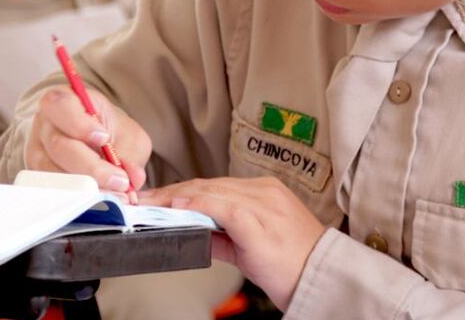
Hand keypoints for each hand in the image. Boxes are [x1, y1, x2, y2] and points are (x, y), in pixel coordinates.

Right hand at [26, 86, 150, 194]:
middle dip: (92, 168)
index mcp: (64, 101)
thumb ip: (131, 153)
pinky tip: (99, 202)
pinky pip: (53, 189)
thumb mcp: (127, 135)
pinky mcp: (38, 176)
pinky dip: (78, 198)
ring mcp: (37, 152)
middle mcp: (44, 125)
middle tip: (121, 181)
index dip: (80, 125)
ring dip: (86, 188)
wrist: (94, 144)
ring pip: (53, 172)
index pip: (61, 107)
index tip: (104, 139)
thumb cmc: (109, 132)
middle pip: (59, 146)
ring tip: (115, 195)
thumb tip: (133, 177)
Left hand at [140, 176, 327, 311]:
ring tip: (151, 203)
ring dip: (176, 196)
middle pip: (208, 185)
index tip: (157, 197)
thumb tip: (192, 229)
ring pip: (212, 191)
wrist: (322, 278)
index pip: (213, 186)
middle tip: (143, 199)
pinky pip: (223, 207)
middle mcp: (263, 191)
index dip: (182, 190)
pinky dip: (198, 205)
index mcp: (264, 192)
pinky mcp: (260, 220)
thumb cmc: (292, 264)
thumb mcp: (253, 244)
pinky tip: (180, 207)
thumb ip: (222, 234)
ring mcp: (263, 203)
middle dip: (172, 191)